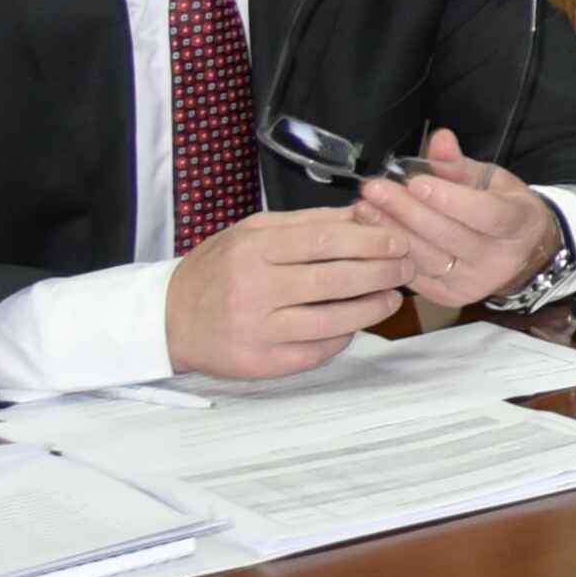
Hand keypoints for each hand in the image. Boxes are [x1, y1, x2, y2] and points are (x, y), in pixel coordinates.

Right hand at [164, 208, 410, 380]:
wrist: (168, 320)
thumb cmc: (218, 269)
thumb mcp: (254, 232)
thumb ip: (310, 223)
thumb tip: (365, 213)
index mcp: (253, 248)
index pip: (325, 241)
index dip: (369, 240)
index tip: (398, 240)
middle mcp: (254, 289)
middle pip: (335, 279)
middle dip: (381, 272)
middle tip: (408, 266)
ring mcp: (257, 330)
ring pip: (332, 319)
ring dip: (372, 308)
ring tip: (394, 297)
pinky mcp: (261, 363)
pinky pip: (316, 350)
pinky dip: (342, 336)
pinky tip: (356, 324)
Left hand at [348, 132, 569, 310]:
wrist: (521, 256)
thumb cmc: (505, 209)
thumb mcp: (492, 181)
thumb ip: (460, 164)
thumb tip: (439, 138)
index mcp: (518, 224)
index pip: (485, 215)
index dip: (450, 200)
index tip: (415, 183)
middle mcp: (498, 260)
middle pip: (448, 236)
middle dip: (407, 211)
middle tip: (375, 189)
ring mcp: (471, 283)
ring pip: (426, 258)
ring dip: (391, 231)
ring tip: (364, 208)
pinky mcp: (447, 296)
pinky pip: (414, 274)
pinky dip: (390, 252)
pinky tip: (369, 232)